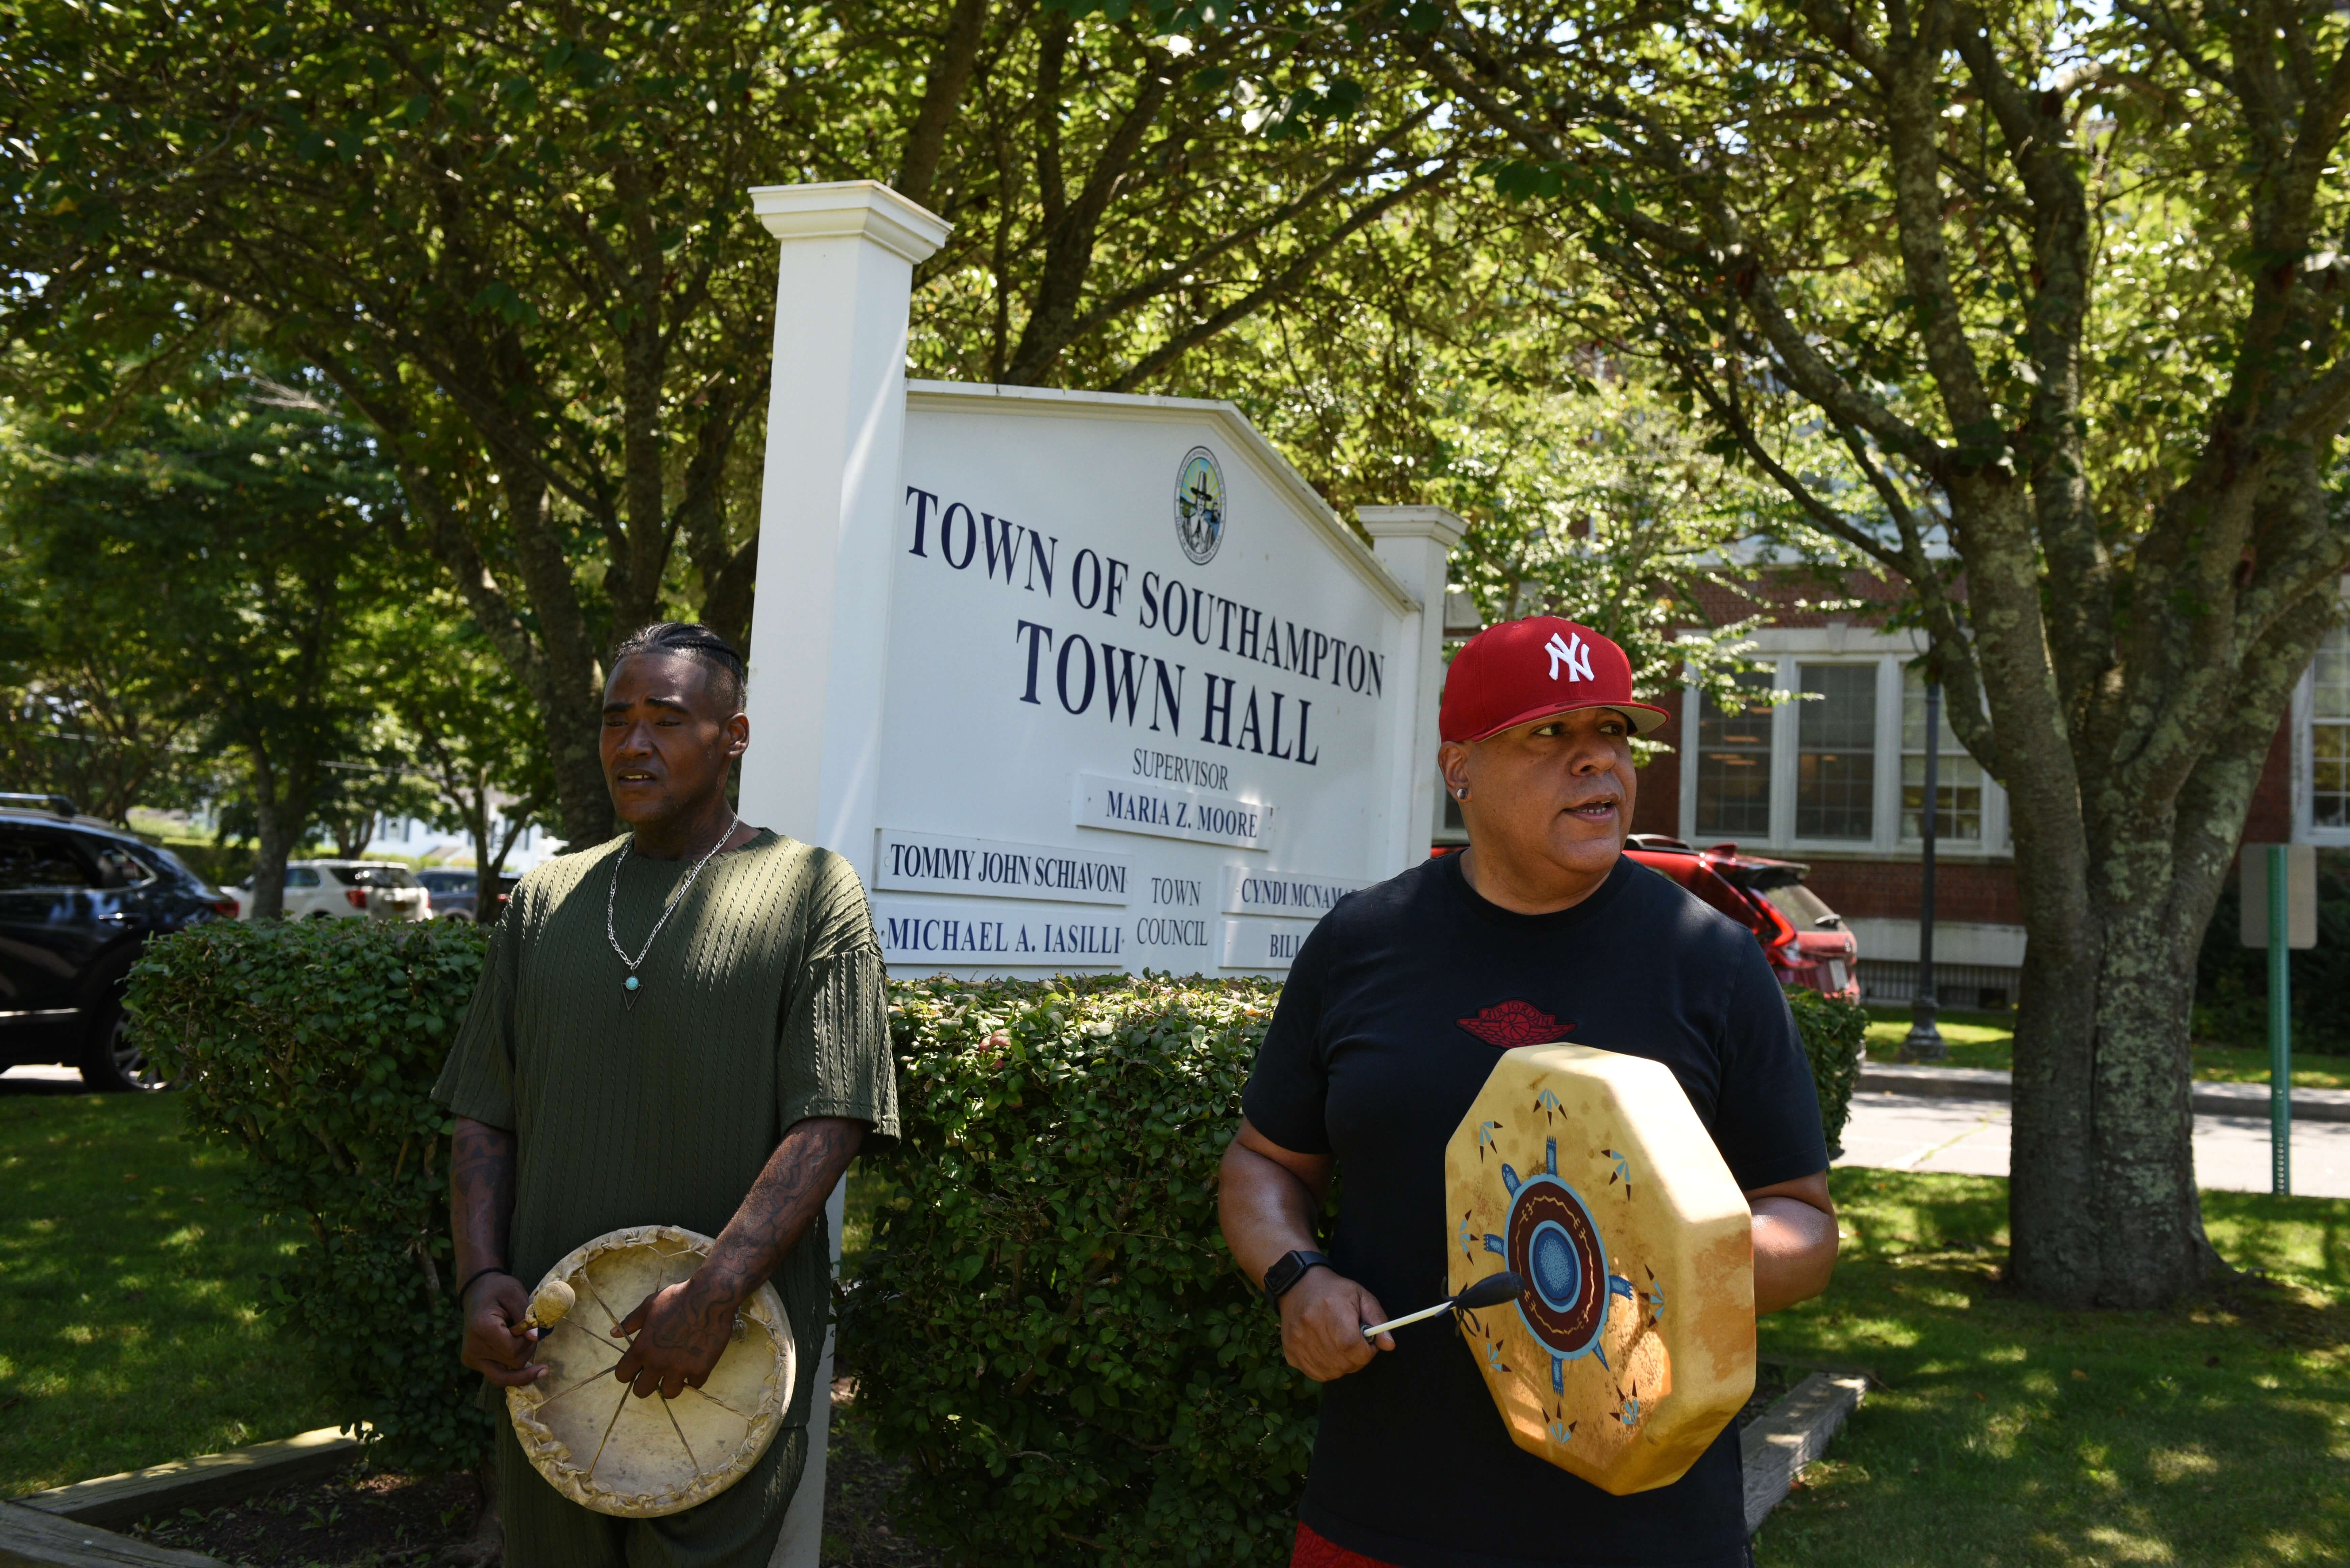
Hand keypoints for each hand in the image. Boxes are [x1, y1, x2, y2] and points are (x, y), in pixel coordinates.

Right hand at [460, 1273, 545, 1386]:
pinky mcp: (472, 1362)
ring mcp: (471, 1358)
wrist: (477, 1291)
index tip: (531, 1326)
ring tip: (520, 1339)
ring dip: (520, 1359)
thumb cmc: (498, 1290)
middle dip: (527, 1349)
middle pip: (512, 1364)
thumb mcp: (515, 1294)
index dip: (529, 1342)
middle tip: (528, 1331)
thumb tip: (535, 1338)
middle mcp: (473, 1349)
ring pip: (505, 1376)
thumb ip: (526, 1316)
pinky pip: (497, 1375)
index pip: (513, 1351)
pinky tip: (521, 1357)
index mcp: (482, 1329)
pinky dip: (512, 1369)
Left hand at [612, 1275, 737, 1399]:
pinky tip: (696, 1364)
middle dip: (646, 1383)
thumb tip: (613, 1334)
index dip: (627, 1372)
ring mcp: (680, 1368)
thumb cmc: (677, 1298)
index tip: (635, 1367)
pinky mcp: (701, 1369)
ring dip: (671, 1383)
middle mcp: (658, 1363)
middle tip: (655, 1373)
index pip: (622, 1375)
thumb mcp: (650, 1305)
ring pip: (669, 1392)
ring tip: (676, 1371)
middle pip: (641, 1391)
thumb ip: (631, 1322)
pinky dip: (694, 1377)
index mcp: (642, 1348)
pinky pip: (694, 1384)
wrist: (710, 1297)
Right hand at [1278, 1267, 1392, 1381]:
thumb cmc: (1335, 1291)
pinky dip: (1327, 1369)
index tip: (1367, 1344)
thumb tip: (1389, 1344)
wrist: (1298, 1286)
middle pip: (1343, 1363)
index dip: (1366, 1351)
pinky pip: (1316, 1374)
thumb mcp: (1361, 1297)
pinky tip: (1328, 1353)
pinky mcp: (1290, 1352)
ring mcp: (1298, 1342)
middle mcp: (1311, 1327)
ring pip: (1331, 1372)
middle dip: (1356, 1359)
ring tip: (1340, 1346)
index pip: (1352, 1346)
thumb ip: (1378, 1320)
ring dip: (1342, 1365)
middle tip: (1355, 1344)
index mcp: (1332, 1311)